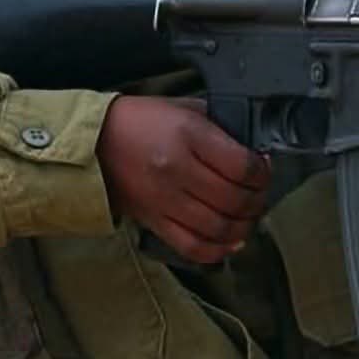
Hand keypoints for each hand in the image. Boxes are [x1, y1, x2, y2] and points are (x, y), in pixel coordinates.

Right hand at [95, 96, 268, 262]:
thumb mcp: (184, 108)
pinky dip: (218, 250)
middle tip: (259, 193)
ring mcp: (165, 200)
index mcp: (188, 136)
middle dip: (257, 199)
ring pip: (219, 227)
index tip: (263, 169)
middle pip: (235, 199)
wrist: (95, 141)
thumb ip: (220, 127)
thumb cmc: (142, 120)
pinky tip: (231, 241)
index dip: (262, 172)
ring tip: (248, 217)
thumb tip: (253, 151)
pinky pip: (192, 247)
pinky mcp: (154, 222)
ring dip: (244, 227)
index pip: (242, 166)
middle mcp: (178, 170)